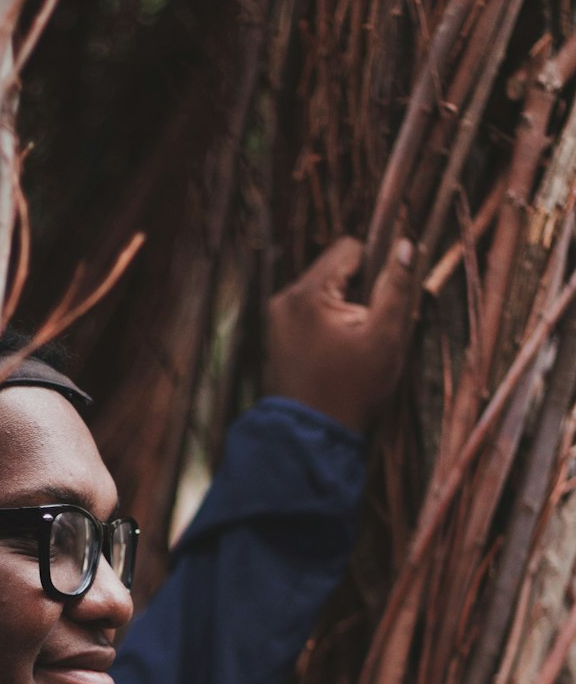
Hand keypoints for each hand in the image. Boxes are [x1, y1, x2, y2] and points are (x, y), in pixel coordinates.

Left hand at [265, 236, 415, 433]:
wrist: (310, 438)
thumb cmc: (351, 390)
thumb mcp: (385, 338)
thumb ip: (397, 288)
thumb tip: (407, 244)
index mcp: (307, 294)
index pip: (349, 249)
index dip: (375, 267)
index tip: (382, 300)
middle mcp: (284, 299)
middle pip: (334, 271)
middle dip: (358, 293)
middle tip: (368, 331)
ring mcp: (275, 320)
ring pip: (323, 293)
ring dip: (344, 310)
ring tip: (352, 347)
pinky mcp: (275, 337)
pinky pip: (309, 314)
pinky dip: (327, 325)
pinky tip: (337, 354)